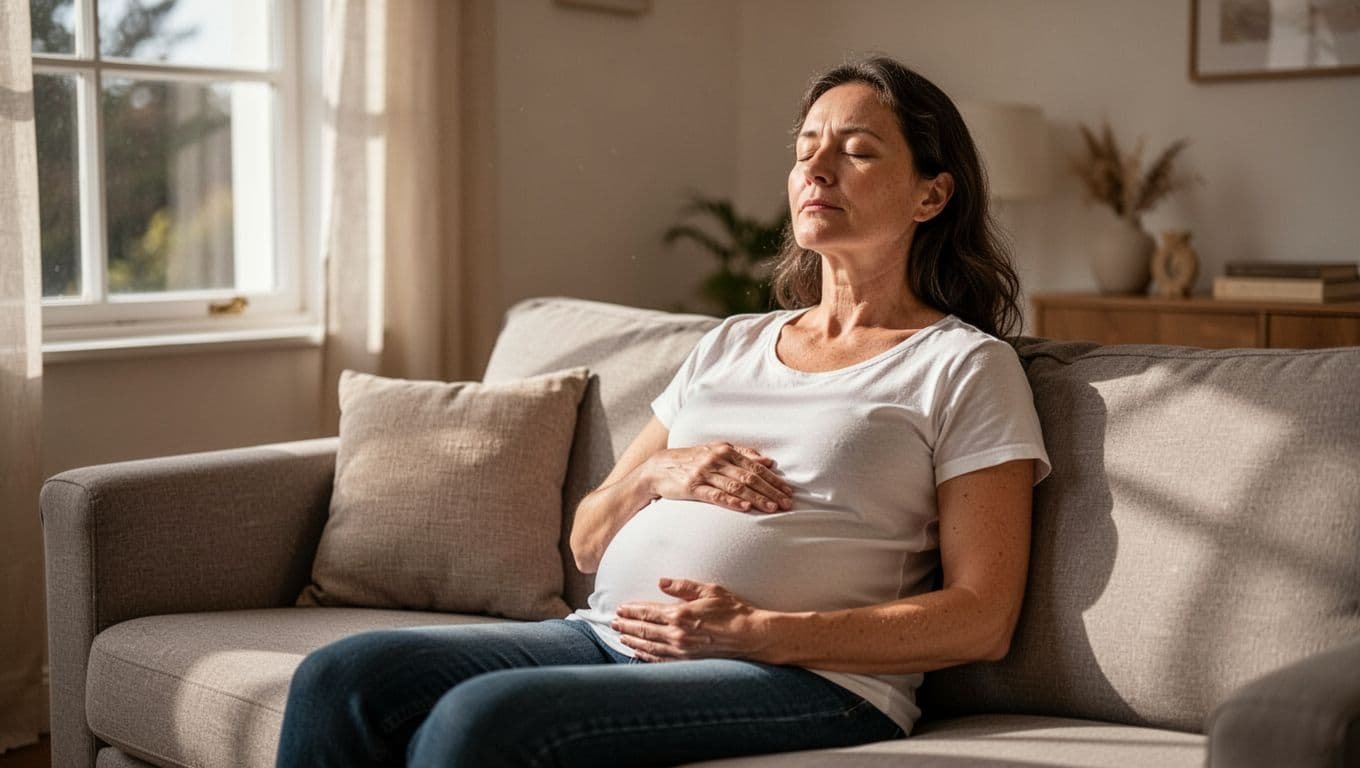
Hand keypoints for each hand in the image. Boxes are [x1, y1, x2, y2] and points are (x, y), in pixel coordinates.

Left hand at [612, 578, 772, 662]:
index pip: (648, 612)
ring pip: (648, 646)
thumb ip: (683, 586)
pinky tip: (639, 653)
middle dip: (626, 625)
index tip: (620, 609)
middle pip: (643, 630)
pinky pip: (660, 660)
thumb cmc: (733, 611)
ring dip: (632, 641)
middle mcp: (677, 634)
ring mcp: (681, 651)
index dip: (632, 610)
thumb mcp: (709, 590)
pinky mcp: (687, 662)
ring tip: (621, 636)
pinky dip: (646, 656)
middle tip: (613, 622)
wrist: (750, 637)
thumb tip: (661, 582)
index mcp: (680, 614)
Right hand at [642, 441, 792, 513]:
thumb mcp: (716, 451)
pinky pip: (715, 495)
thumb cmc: (691, 461)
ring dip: (757, 498)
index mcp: (725, 450)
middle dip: (771, 491)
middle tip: (787, 503)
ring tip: (773, 508)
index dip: (773, 479)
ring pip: (736, 486)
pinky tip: (745, 507)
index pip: (755, 466)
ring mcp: (704, 473)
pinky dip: (731, 501)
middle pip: (749, 476)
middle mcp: (716, 459)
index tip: (788, 491)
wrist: (658, 468)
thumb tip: (768, 461)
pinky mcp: (692, 487)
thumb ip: (743, 454)